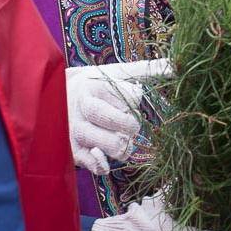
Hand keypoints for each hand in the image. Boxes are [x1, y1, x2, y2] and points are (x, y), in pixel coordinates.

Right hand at [65, 59, 169, 174]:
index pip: (130, 98)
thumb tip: (175, 64)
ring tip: (121, 142)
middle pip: (117, 120)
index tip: (129, 103)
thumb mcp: (116, 73)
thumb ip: (146, 69)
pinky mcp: (70, 147)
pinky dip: (102, 165)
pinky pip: (89, 161)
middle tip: (130, 126)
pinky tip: (106, 160)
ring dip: (121, 147)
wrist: (55, 98)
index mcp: (97, 84)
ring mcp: (75, 127)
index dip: (136, 103)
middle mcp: (84, 104)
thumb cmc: (96, 86)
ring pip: (105, 142)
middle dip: (131, 126)